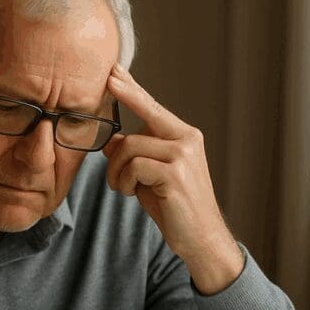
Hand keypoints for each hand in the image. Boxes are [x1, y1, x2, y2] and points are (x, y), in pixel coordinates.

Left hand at [103, 64, 243, 293]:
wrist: (200, 237)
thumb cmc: (174, 207)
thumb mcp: (149, 177)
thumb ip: (134, 155)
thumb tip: (109, 140)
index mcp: (184, 136)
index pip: (152, 107)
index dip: (131, 89)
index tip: (114, 71)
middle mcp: (186, 139)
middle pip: (139, 121)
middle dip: (120, 127)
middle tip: (112, 117)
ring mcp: (182, 155)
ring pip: (129, 148)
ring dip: (117, 173)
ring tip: (124, 189)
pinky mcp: (174, 174)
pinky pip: (133, 166)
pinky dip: (124, 182)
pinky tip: (132, 194)